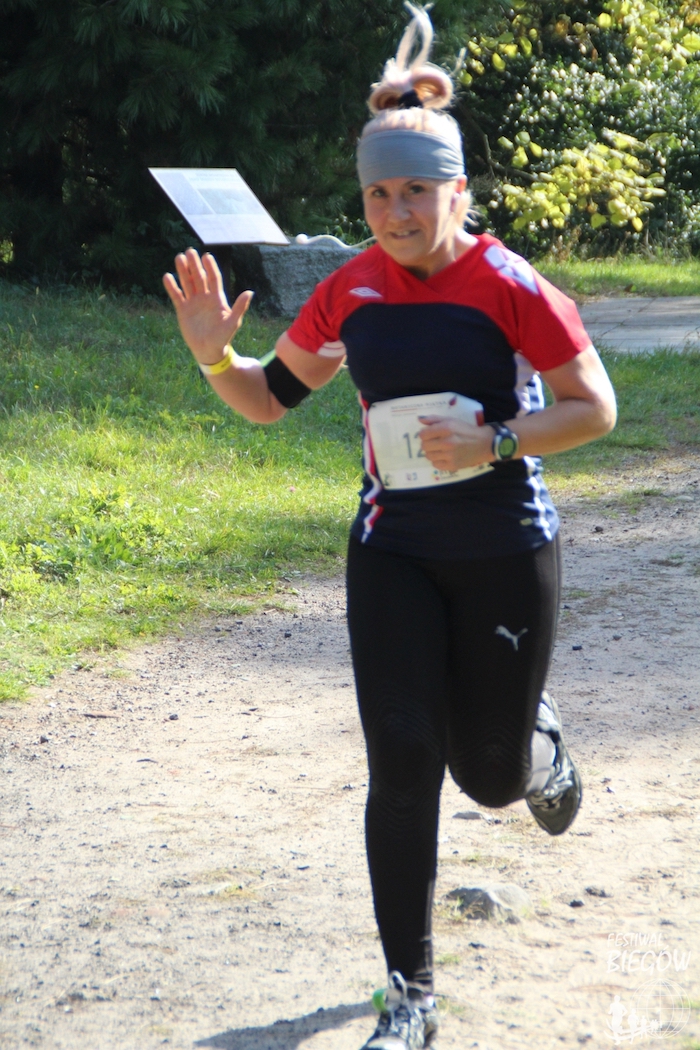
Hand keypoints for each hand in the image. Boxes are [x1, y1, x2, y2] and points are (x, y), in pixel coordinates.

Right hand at [163, 248, 252, 362]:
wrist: (208, 350)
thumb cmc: (223, 337)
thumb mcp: (233, 322)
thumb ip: (240, 307)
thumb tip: (250, 292)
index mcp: (217, 298)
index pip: (214, 278)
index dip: (210, 267)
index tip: (207, 256)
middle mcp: (205, 297)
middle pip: (199, 277)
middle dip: (195, 265)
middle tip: (190, 251)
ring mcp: (193, 303)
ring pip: (187, 283)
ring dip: (183, 271)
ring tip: (179, 257)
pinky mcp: (183, 310)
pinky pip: (177, 296)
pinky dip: (172, 287)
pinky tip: (167, 276)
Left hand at [417, 415, 492, 470]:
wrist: (485, 444)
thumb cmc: (467, 430)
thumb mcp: (452, 420)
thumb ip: (434, 419)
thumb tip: (419, 420)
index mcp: (446, 428)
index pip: (423, 434)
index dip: (424, 434)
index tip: (429, 434)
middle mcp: (447, 442)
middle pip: (424, 446)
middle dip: (427, 443)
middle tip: (435, 442)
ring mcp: (450, 455)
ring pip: (428, 456)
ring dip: (432, 452)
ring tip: (440, 450)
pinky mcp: (453, 465)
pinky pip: (436, 465)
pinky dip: (438, 461)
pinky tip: (444, 457)